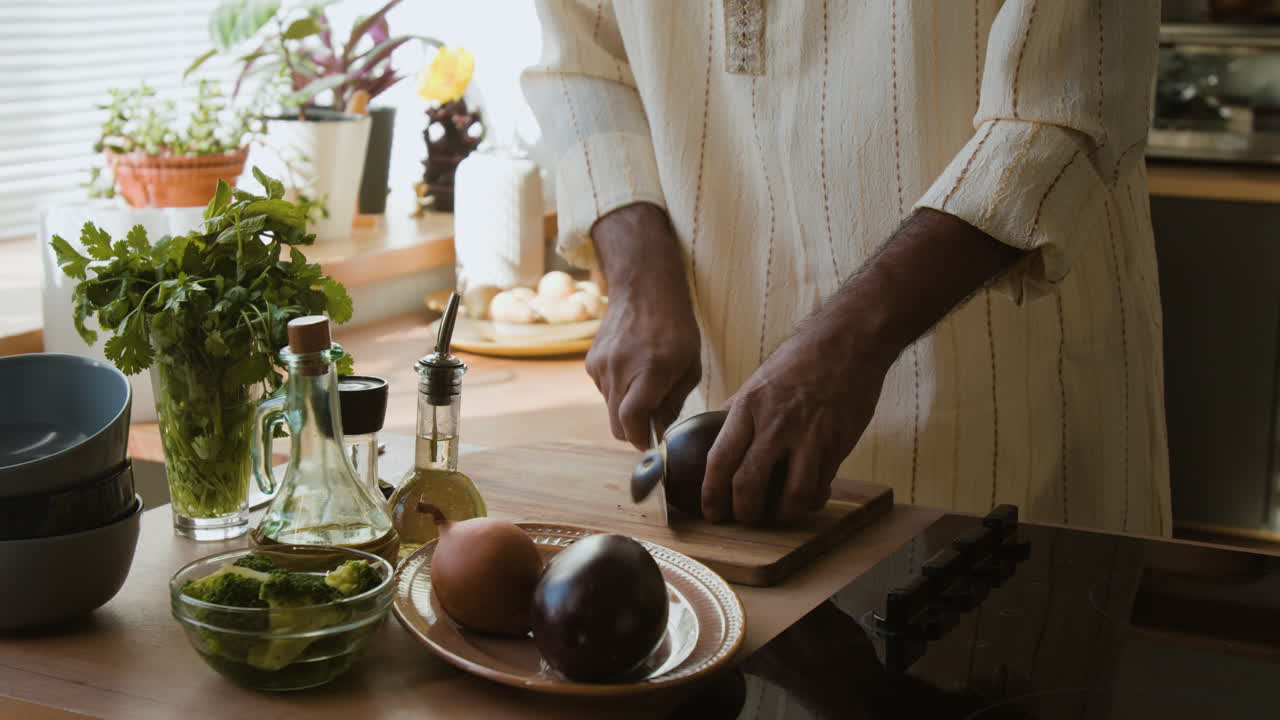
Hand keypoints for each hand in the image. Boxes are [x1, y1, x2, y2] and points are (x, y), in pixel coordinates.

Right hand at [588, 203, 701, 448]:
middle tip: (652, 424)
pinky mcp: (591, 362)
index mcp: (649, 371)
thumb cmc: (675, 327)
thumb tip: (659, 431)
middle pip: (617, 423)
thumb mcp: (689, 366)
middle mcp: (619, 370)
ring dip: (626, 409)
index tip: (651, 444)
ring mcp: (600, 366)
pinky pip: (604, 391)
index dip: (640, 440)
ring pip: (610, 409)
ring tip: (646, 385)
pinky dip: (619, 391)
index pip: (631, 421)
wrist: (644, 288)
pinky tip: (633, 370)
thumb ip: (673, 402)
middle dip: (634, 431)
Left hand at [700, 209, 1021, 524]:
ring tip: (776, 516)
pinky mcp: (836, 445)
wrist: (849, 342)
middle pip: (748, 485)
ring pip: (788, 496)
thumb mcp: (759, 379)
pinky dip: (810, 500)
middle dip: (742, 513)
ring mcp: (807, 437)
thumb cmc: (802, 358)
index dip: (712, 494)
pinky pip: (819, 486)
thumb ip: (738, 408)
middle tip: (743, 519)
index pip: (719, 461)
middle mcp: (774, 425)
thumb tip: (715, 429)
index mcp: (748, 407)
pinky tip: (806, 499)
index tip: (711, 511)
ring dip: (780, 515)